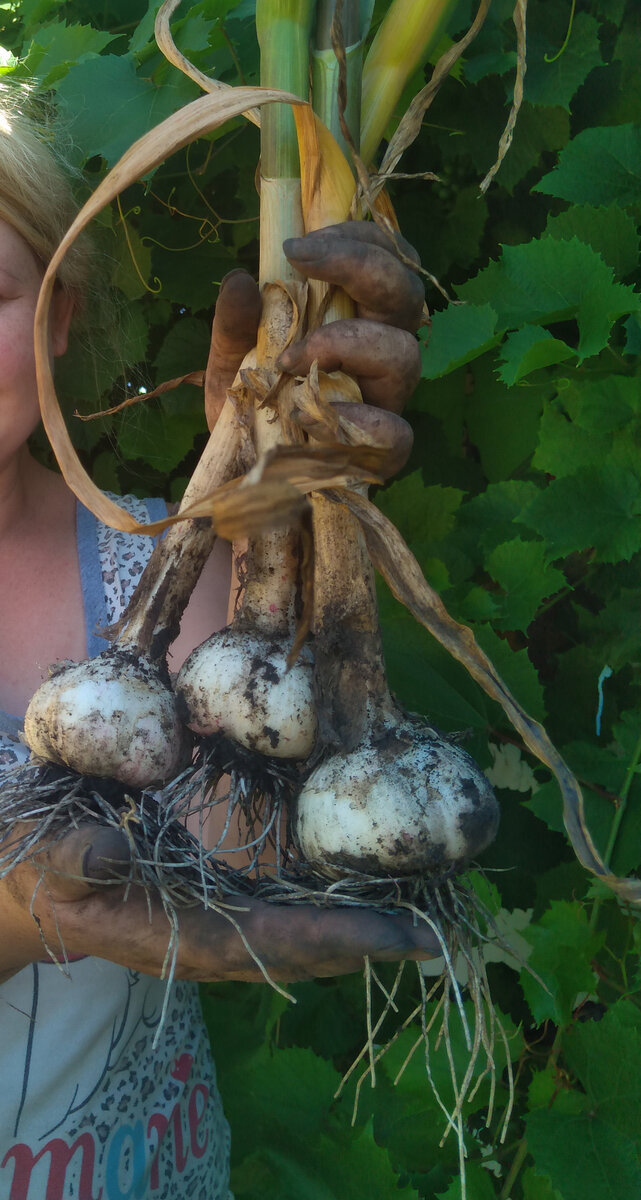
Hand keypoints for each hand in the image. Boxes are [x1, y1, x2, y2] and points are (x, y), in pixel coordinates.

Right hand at [0, 822, 439, 982]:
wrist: (30, 885)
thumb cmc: (38, 863)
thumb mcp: (46, 855)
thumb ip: (74, 858)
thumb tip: (111, 851)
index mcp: (167, 933)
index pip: (262, 941)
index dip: (326, 937)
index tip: (388, 935)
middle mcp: (201, 942)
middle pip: (295, 951)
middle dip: (362, 946)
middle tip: (432, 937)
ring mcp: (212, 930)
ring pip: (295, 941)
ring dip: (355, 937)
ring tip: (418, 927)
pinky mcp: (216, 911)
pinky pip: (282, 920)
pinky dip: (328, 916)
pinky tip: (364, 905)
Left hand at [204, 222, 423, 474]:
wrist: (244, 477)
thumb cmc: (250, 409)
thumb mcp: (231, 361)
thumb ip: (234, 323)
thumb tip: (242, 280)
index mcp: (357, 320)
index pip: (386, 262)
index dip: (357, 240)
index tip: (298, 245)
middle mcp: (381, 354)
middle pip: (406, 295)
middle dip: (362, 267)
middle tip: (304, 262)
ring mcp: (385, 401)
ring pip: (405, 356)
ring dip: (350, 343)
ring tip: (294, 358)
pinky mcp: (379, 451)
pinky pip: (398, 435)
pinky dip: (366, 423)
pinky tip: (322, 419)